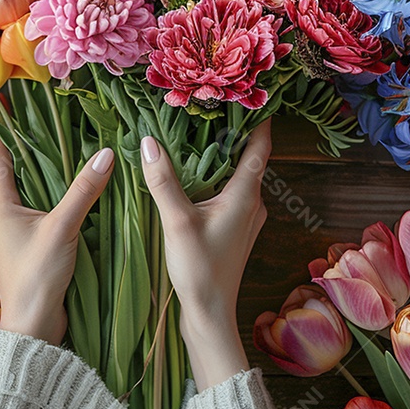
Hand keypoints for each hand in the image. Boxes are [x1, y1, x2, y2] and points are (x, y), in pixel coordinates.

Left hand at [0, 113, 114, 345]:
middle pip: (9, 163)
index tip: (0, 94)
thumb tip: (107, 152)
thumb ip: (84, 190)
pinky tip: (67, 182)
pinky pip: (33, 202)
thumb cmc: (37, 276)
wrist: (32, 326)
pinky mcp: (23, 240)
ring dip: (36, 163)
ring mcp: (9, 226)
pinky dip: (47, 187)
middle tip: (38, 106)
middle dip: (22, 136)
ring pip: (22, 184)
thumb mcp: (63, 228)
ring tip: (56, 136)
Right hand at [140, 121, 271, 390]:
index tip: (252, 92)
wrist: (210, 316)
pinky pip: (230, 191)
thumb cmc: (199, 270)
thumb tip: (149, 141)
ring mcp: (245, 217)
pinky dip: (217, 175)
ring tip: (202, 130)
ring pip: (239, 175)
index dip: (259, 118)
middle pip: (250, 157)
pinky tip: (195, 172)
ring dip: (225, 154)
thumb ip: (164, 181)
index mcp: (245, 195)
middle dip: (236, 130)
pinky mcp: (234, 229)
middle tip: (215, 103)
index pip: (260, 146)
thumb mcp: (177, 222)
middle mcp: (252, 202)